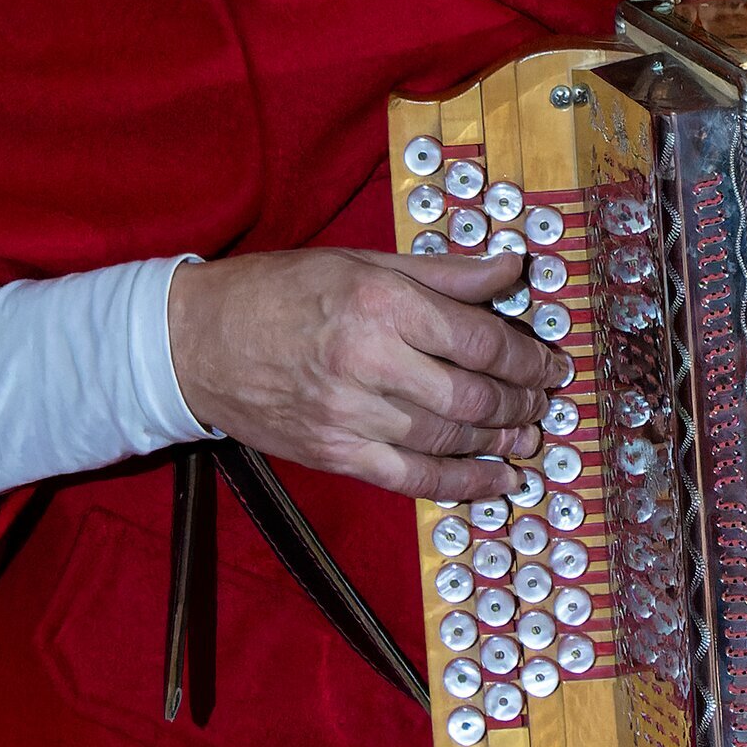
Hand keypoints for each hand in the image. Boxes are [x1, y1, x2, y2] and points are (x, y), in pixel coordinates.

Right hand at [167, 249, 567, 501]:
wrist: (195, 342)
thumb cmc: (278, 291)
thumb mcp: (362, 262)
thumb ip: (444, 272)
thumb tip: (514, 264)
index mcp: (379, 302)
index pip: (478, 339)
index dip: (527, 357)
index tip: (551, 362)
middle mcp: (368, 359)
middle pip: (471, 395)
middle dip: (521, 403)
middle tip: (544, 402)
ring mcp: (350, 414)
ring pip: (448, 438)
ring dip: (500, 442)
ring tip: (527, 436)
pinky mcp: (335, 454)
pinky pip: (413, 478)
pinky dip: (463, 484)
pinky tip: (497, 482)